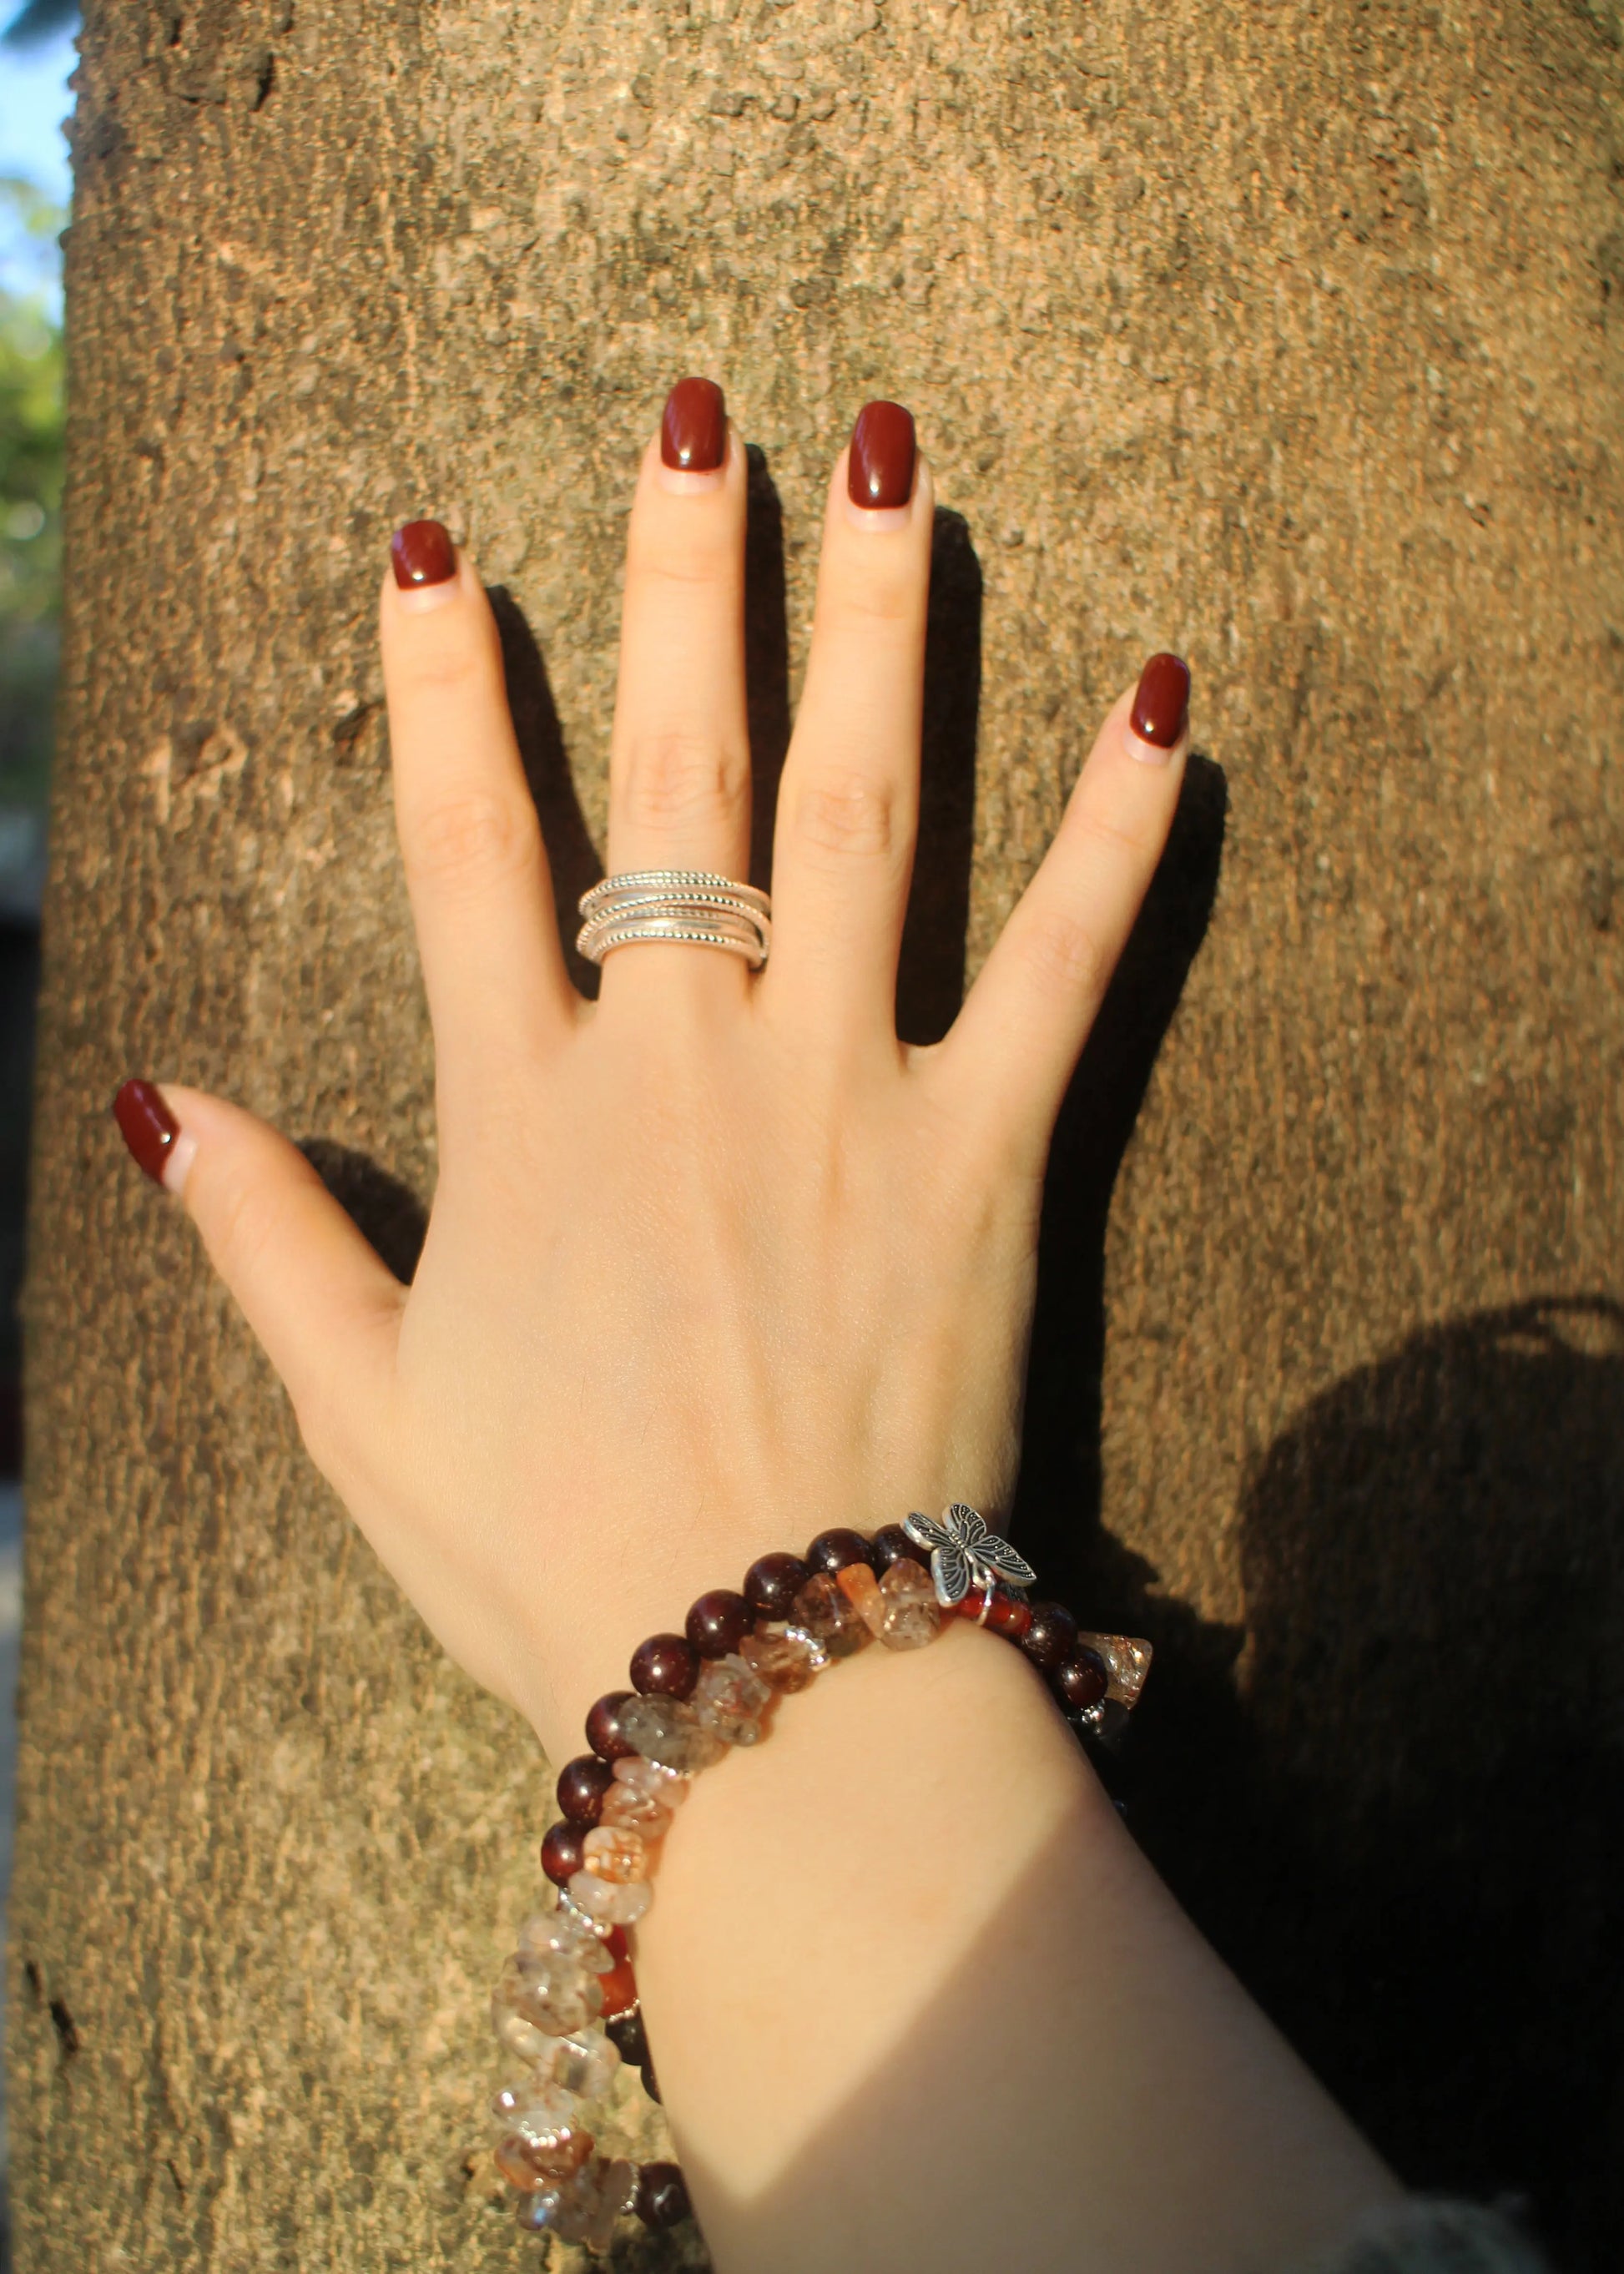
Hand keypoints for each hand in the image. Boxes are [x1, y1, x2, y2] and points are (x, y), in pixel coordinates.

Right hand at [119, 388, 1189, 1767]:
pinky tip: (1166, 698)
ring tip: (896, 461)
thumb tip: (150, 1096)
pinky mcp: (987, 1158)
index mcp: (526, 1112)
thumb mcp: (360, 1413)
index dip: (437, 688)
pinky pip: (1071, 967)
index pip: (464, 846)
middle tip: (703, 413)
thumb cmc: (551, 1557)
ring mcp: (848, 1094)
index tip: (427, 545)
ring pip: (868, 813)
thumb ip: (259, 1239)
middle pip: (681, 771)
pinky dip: (1120, 835)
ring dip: (882, 626)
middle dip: (682, 575)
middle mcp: (686, 1061)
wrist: (769, 1676)